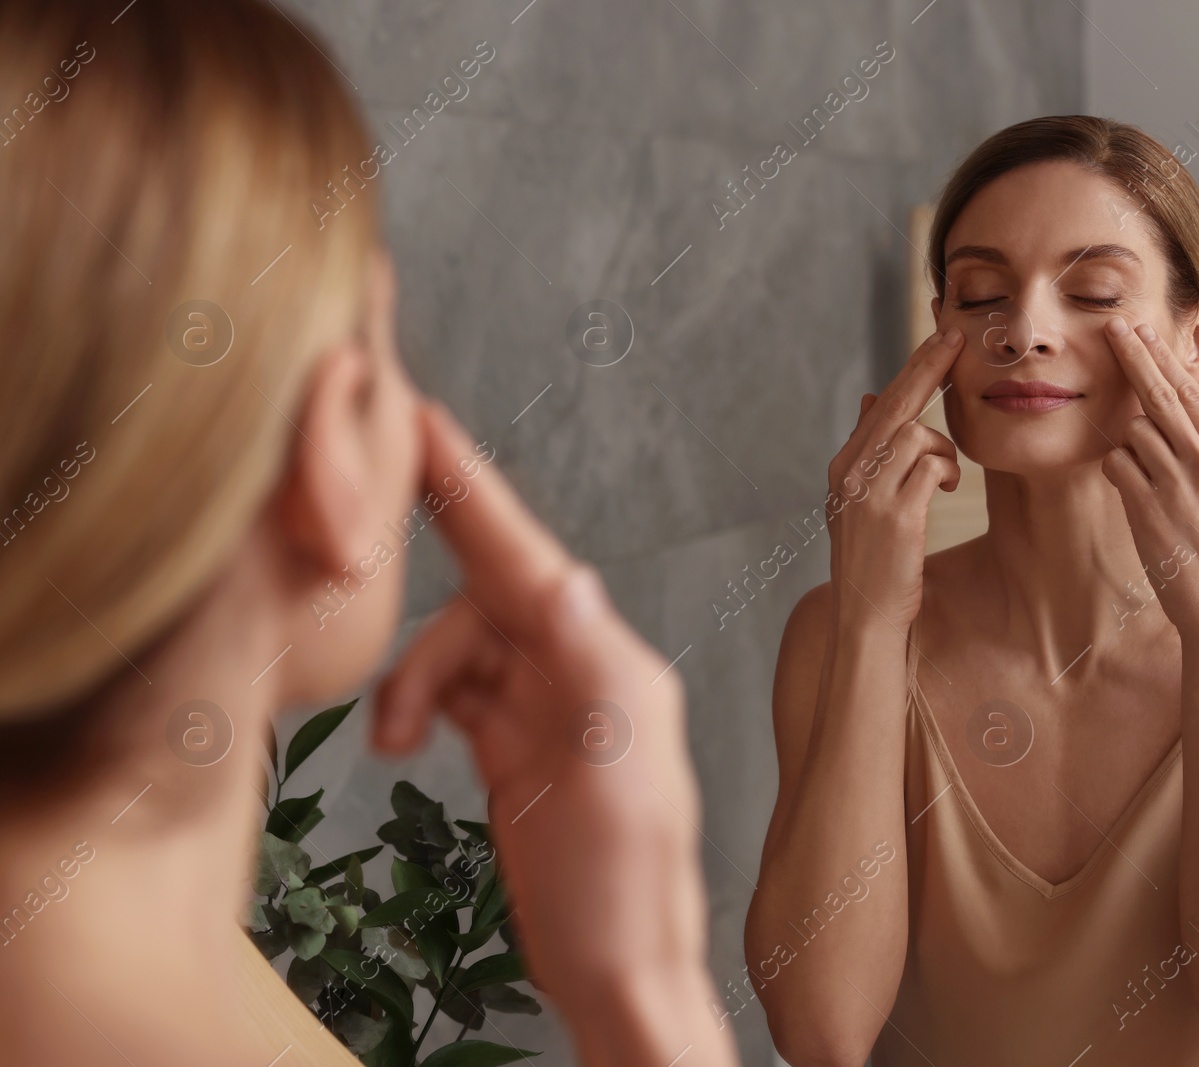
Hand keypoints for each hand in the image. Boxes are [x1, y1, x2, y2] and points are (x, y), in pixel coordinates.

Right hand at [372, 403, 735, 1065]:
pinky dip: (420, 698)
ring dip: (416, 675)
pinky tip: (402, 734)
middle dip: (430, 583)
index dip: (473, 492)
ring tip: (392, 735)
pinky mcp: (514, 745)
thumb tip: (571, 581)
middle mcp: (582, 671)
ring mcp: (546, 707)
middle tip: (358, 536)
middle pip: (487, 591)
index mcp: (611, 664)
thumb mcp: (616, 784)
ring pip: (461, 643)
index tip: (423, 422)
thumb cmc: (624, 890)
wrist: (617, 969)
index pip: (529, 561)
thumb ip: (595, 678)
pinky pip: (455, 689)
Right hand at [827, 328, 964, 632]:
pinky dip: (946, 471)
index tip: (940, 338)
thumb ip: (870, 452)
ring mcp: (870, 492)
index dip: (914, 369)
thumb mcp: (862, 502)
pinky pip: (931, 466)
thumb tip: (871, 398)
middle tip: (955, 336)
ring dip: (943, 451)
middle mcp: (850, 472)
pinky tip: (946, 489)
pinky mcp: (895, 515)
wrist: (865, 616)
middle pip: (896, 403)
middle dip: (928, 367)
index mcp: (844, 466)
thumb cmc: (873, 561)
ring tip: (945, 479)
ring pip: (917, 434)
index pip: (883, 404)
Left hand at [1098, 317, 1198, 634]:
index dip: (1163, 358)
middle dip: (1134, 356)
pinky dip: (1120, 470)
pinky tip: (1133, 488)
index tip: (1143, 331)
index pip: (1192, 393)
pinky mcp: (1146, 508)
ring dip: (1132, 442)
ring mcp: (1175, 484)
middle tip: (1113, 328)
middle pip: (1160, 395)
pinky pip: (1118, 465)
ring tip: (1151, 474)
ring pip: (1134, 431)